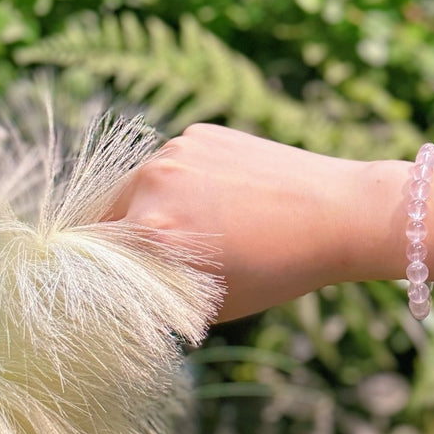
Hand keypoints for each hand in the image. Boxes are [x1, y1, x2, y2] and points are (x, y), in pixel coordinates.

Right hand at [107, 124, 409, 321]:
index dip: (101, 271)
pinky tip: (222, 196)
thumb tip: (131, 290)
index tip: (114, 279)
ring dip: (152, 206)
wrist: (338, 212)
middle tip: (156, 255)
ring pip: (139, 184)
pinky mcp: (200, 132)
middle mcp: (155, 179)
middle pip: (107, 213)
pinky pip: (171, 162)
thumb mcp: (213, 302)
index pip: (94, 254)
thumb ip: (160, 293)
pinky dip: (182, 181)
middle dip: (123, 237)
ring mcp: (177, 148)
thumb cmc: (281, 268)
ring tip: (199, 224)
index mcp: (155, 229)